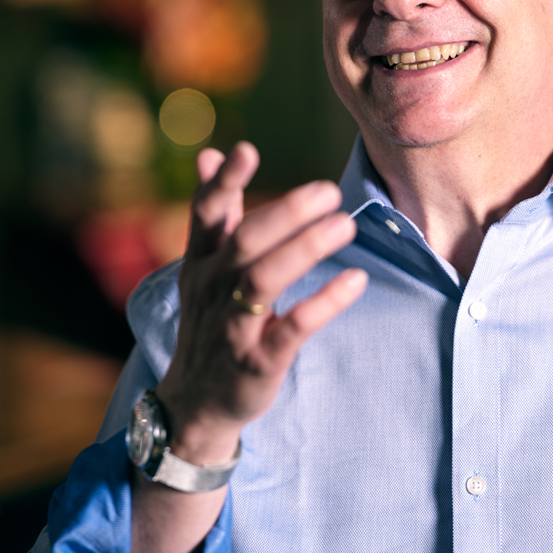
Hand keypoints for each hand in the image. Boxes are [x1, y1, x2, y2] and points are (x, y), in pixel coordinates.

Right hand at [155, 141, 367, 463]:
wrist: (196, 403)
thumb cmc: (210, 322)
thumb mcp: (204, 268)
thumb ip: (216, 213)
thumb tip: (210, 153)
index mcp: (200, 262)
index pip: (206, 214)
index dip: (224, 182)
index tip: (247, 149)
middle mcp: (211, 289)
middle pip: (244, 242)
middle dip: (285, 212)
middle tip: (329, 191)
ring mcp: (232, 327)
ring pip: (263, 280)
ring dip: (306, 249)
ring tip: (345, 225)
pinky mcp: (257, 362)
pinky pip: (291, 329)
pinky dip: (323, 303)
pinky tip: (355, 280)